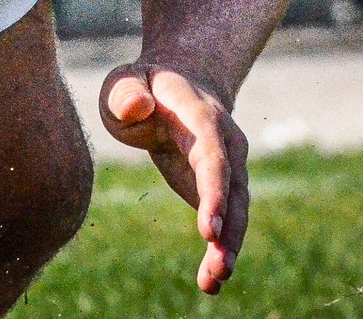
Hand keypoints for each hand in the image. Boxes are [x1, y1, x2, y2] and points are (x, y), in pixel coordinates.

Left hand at [101, 63, 246, 293]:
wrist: (181, 81)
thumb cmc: (145, 84)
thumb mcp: (126, 81)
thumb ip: (126, 93)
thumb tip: (137, 108)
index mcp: (200, 114)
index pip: (212, 153)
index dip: (214, 189)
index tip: (210, 228)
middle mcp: (224, 142)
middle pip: (233, 187)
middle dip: (229, 226)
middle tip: (220, 264)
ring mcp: (228, 166)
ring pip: (237, 209)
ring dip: (229, 246)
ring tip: (214, 281)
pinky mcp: (220, 187)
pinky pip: (226, 220)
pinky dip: (220, 249)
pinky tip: (210, 281)